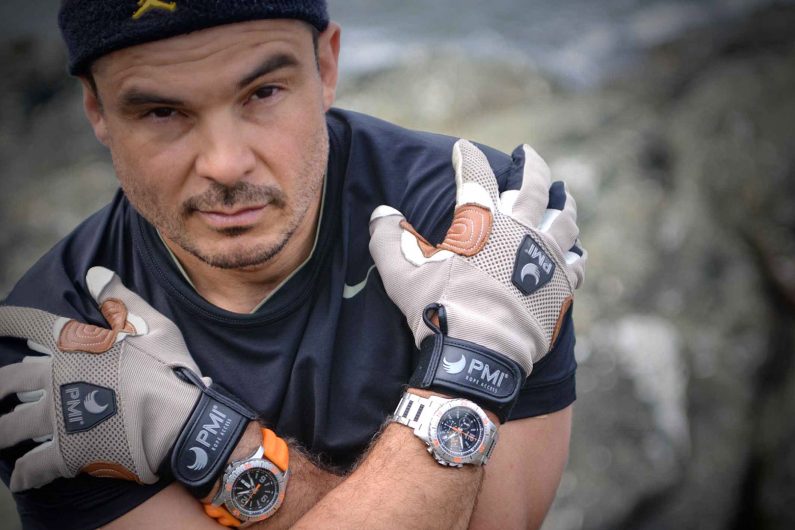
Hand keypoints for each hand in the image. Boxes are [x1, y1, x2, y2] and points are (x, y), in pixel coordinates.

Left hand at [0, 267, 248, 491]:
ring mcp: (58, 416)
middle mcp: (57, 377)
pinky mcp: (66, 452)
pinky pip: (32, 466)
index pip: (28, 324)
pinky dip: (25, 473)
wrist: (182, 421)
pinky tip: (22, 477)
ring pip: (9, 427)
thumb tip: (94, 272)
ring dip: (1, 433)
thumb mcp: (153, 326)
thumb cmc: (171, 369)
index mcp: (75, 344)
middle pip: (8, 380)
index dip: (5, 321)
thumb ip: (119, 300)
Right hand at [368, 140, 585, 378]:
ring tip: (563, 196)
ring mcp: (545, 257)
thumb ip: (387, 238)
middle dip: (532, 165)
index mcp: (482, 221)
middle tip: (529, 154)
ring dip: (564, 204)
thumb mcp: (400, 273)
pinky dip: (575, 252)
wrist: (477, 354)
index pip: (476, 173)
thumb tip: (381, 212)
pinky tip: (575, 250)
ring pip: (565, 219)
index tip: (464, 148)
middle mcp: (521, 230)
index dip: (468, 157)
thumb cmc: (436, 310)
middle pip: (535, 186)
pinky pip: (576, 261)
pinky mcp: (561, 285)